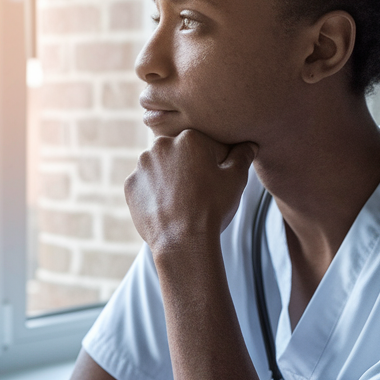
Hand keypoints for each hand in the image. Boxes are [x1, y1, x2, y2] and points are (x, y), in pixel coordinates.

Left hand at [124, 129, 256, 254]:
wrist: (184, 241)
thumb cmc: (212, 208)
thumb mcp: (236, 179)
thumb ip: (242, 156)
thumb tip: (248, 145)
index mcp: (189, 137)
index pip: (203, 143)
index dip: (213, 161)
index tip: (215, 178)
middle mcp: (161, 145)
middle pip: (178, 152)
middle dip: (187, 165)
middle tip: (198, 190)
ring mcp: (142, 165)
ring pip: (159, 166)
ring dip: (168, 177)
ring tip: (182, 200)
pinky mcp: (130, 185)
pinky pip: (144, 184)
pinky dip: (153, 192)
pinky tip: (166, 207)